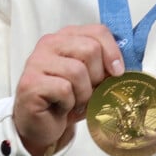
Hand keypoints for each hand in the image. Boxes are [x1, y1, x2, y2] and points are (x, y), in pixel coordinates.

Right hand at [13, 24, 124, 155]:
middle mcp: (50, 43)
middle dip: (97, 76)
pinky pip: (63, 89)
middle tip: (91, 91)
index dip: (112, 52)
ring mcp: (36, 61)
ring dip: (83, 93)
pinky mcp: (30, 83)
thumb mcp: (92, 77)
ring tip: (76, 101)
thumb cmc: (69, 98)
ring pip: (77, 71)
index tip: (118, 71)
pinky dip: (69, 103)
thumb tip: (125, 66)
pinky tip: (61, 107)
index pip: (97, 31)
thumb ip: (105, 65)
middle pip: (90, 49)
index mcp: (67, 35)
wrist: (42, 124)